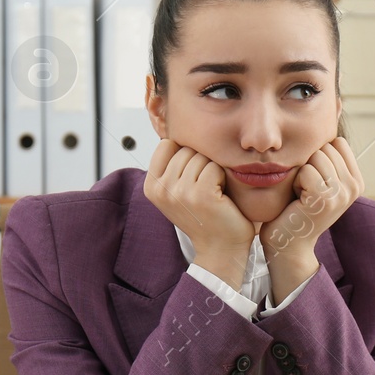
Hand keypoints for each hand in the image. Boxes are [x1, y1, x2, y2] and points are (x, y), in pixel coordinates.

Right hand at [143, 139, 255, 282]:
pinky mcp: (200, 194)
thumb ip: (172, 164)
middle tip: (205, 190)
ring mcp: (179, 192)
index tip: (191, 178)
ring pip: (201, 156)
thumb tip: (174, 125)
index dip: (185, 154)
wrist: (221, 249)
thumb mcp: (177, 190)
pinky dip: (222, 178)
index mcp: (151, 186)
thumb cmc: (205, 215)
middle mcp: (160, 189)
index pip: (167, 144)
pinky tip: (220, 197)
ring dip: (212, 171)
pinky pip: (214, 166)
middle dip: (201, 163)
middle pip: (186, 148)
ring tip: (212, 194)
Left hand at [261, 137, 363, 262]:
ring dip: (301, 173)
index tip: (314, 180)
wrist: (289, 242)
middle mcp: (355, 187)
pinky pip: (306, 170)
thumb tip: (337, 106)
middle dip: (309, 164)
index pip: (338, 142)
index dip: (318, 155)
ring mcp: (343, 193)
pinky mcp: (326, 199)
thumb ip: (328, 153)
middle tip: (305, 190)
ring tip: (302, 194)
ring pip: (316, 156)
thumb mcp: (319, 177)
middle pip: (326, 147)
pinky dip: (296, 182)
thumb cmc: (297, 206)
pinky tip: (297, 200)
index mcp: (357, 180)